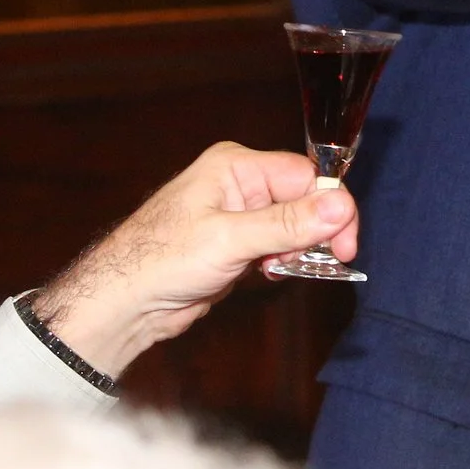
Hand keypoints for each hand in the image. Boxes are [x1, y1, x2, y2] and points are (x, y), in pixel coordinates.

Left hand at [30, 143, 359, 377]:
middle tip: (322, 262)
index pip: (305, 176)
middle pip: (304, 200)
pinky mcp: (237, 245)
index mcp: (237, 166)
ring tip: (278, 269)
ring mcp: (239, 215)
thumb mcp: (230, 239)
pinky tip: (270, 274)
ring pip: (294, 225)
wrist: (124, 302)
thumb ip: (287, 224)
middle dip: (314, 232)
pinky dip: (284, 261)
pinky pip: (278, 245)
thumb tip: (340, 206)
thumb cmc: (163, 261)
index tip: (345, 245)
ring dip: (298, 250)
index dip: (331, 207)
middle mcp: (241, 184)